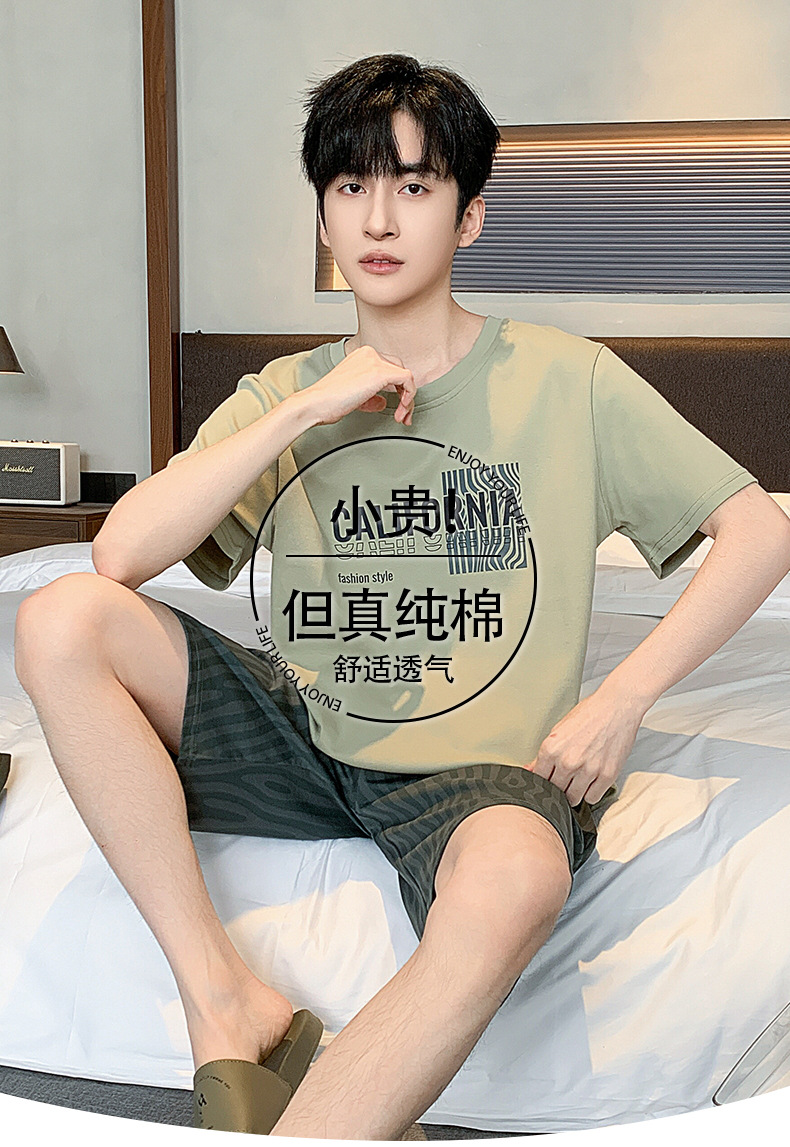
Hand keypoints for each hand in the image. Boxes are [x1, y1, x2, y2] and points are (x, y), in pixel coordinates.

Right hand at [304, 345, 415, 427]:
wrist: (317, 403)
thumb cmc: (329, 401)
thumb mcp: (355, 396)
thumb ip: (371, 396)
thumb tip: (382, 402)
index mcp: (362, 355)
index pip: (389, 369)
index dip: (397, 391)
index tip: (395, 410)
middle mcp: (370, 354)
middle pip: (399, 372)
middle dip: (405, 395)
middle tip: (402, 415)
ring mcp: (375, 361)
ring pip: (406, 377)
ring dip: (407, 400)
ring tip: (401, 417)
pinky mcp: (380, 372)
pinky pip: (408, 380)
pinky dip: (409, 397)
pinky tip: (401, 410)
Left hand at [523, 687, 644, 805]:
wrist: (618, 706)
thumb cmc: (590, 713)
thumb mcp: (559, 729)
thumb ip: (544, 754)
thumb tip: (530, 769)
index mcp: (551, 748)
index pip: (539, 779)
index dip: (544, 781)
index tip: (549, 780)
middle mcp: (567, 761)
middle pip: (556, 791)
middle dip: (559, 788)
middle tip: (565, 780)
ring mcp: (588, 770)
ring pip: (574, 798)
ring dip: (574, 793)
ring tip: (578, 781)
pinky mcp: (607, 775)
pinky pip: (593, 798)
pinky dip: (591, 793)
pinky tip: (591, 782)